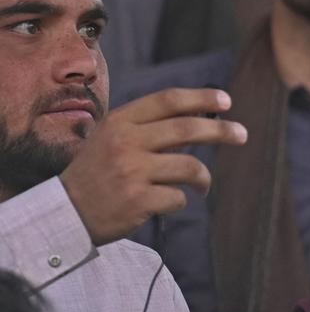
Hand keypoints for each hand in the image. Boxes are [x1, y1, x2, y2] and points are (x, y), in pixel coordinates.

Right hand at [59, 88, 246, 246]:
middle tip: (242, 134)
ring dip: (204, 177)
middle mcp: (126, 142)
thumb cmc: (97, 173)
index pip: (169, 99)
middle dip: (221, 130)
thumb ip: (150, 127)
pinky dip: (182, 200)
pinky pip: (178, 197)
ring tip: (203, 185)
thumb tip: (200, 117)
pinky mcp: (137, 201)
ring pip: (190, 166)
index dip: (202, 97)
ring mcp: (131, 172)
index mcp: (121, 121)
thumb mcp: (113, 138)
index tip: (227, 101)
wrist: (63, 214)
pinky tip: (171, 202)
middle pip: (187, 128)